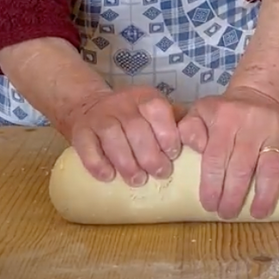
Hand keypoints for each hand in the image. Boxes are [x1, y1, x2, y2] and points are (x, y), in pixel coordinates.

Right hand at [66, 86, 181, 183]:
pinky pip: (87, 147)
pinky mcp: (80, 132)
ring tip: (137, 180)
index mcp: (144, 98)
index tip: (173, 154)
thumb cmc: (132, 117)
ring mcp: (99, 117)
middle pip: (136, 127)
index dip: (166, 133)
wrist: (89, 106)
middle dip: (150, 154)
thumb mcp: (153, 112)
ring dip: (126, 162)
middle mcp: (121, 104)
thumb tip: (199, 141)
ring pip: (112, 136)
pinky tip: (108, 176)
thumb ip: (173, 122)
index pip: (157, 109)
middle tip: (160, 173)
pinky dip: (97, 164)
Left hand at [179, 87, 278, 219]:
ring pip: (271, 168)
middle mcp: (252, 122)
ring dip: (264, 196)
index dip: (212, 185)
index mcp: (225, 118)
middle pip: (242, 167)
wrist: (261, 93)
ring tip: (256, 214)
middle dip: (233, 196)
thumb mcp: (201, 112)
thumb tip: (194, 148)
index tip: (209, 205)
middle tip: (227, 214)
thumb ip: (189, 129)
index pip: (216, 158)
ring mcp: (277, 129)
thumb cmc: (226, 112)